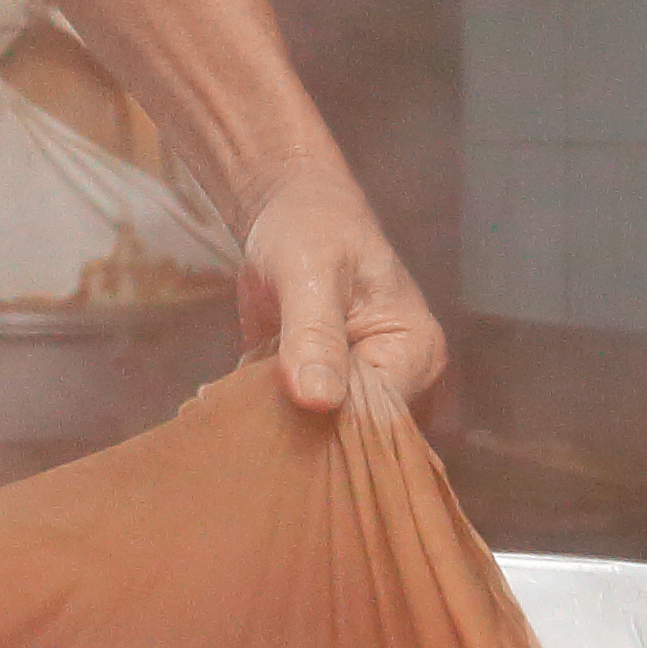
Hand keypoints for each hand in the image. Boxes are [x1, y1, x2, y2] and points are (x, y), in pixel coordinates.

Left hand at [232, 171, 448, 427]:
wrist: (288, 212)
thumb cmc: (312, 230)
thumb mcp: (311, 273)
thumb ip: (314, 333)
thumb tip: (317, 399)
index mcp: (415, 352)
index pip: (381, 418)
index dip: (331, 428)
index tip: (279, 422)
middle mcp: (398, 381)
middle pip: (353, 435)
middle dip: (301, 434)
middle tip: (246, 420)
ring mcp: (360, 389)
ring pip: (323, 435)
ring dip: (278, 429)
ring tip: (235, 411)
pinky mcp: (323, 392)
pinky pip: (298, 423)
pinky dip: (265, 418)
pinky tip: (230, 407)